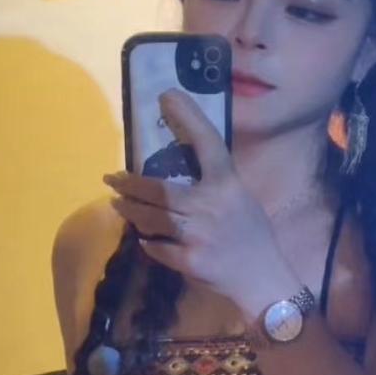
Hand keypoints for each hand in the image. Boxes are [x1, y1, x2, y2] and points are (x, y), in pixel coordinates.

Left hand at [104, 89, 292, 311]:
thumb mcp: (241, 199)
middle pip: (158, 189)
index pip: (206, 142)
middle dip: (129, 183)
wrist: (263, 278)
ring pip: (150, 218)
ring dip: (129, 210)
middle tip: (112, 178)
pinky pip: (157, 247)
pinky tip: (145, 238)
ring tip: (118, 203)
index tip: (166, 96)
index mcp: (228, 184)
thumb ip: (214, 185)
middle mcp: (211, 205)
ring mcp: (198, 234)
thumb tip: (178, 172)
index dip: (187, 116)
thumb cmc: (254, 235)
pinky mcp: (189, 260)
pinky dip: (149, 242)